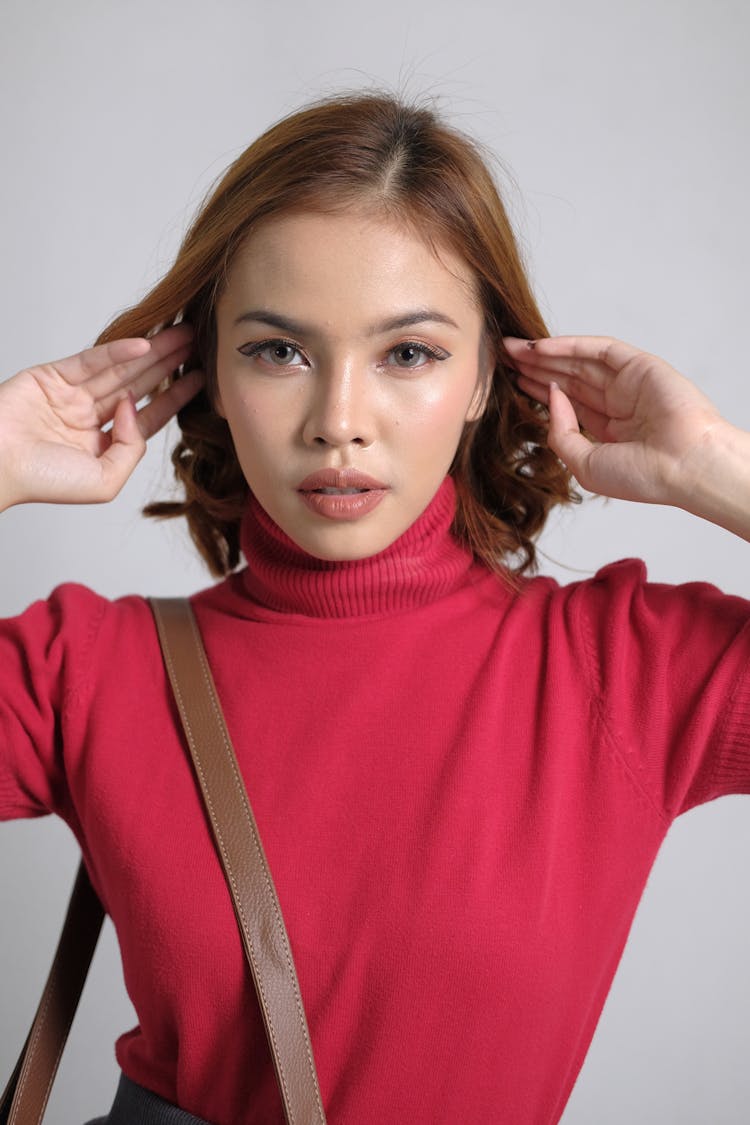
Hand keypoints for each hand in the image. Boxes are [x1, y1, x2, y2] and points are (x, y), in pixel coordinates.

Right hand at [0, 324, 202, 509]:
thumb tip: (134, 407)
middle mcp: (88, 418)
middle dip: (168, 365)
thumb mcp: (105, 481)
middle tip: (197, 344)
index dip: (175, 396)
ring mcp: (70, 395)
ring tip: (181, 335)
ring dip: (151, 351)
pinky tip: (145, 343)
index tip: (201, 379)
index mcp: (101, 445)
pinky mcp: (52, 375)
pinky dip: (118, 350)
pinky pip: (92, 359)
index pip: (146, 416)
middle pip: (138, 385)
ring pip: (119, 368)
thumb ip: (130, 448)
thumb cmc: (44, 480)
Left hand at [504, 335, 723, 506]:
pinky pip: (599, 349)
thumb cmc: (642, 476)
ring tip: (513, 349)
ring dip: (545, 354)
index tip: (510, 381)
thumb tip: (550, 395)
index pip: (567, 403)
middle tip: (502, 357)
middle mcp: (618, 404)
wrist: (683, 467)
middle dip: (535, 367)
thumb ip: (561, 432)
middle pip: (568, 379)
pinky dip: (569, 345)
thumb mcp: (584, 463)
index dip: (538, 390)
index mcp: (608, 431)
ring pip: (579, 362)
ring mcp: (629, 383)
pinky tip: (540, 347)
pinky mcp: (640, 365)